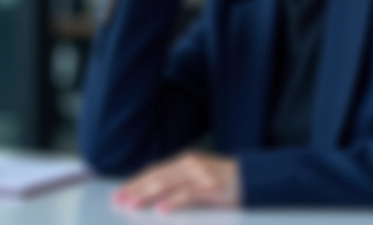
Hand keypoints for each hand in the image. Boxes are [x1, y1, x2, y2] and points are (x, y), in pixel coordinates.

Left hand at [112, 153, 240, 212]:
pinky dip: (173, 201)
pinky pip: (188, 194)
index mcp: (185, 162)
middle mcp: (190, 164)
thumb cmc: (225, 181)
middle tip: (118, 200)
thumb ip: (179, 182)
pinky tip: (161, 209)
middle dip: (134, 189)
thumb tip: (154, 195)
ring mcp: (200, 174)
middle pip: (156, 176)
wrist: (255, 177)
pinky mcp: (212, 186)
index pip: (154, 171)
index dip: (135, 182)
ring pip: (167, 183)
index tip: (119, 193)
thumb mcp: (198, 177)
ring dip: (147, 194)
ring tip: (131, 204)